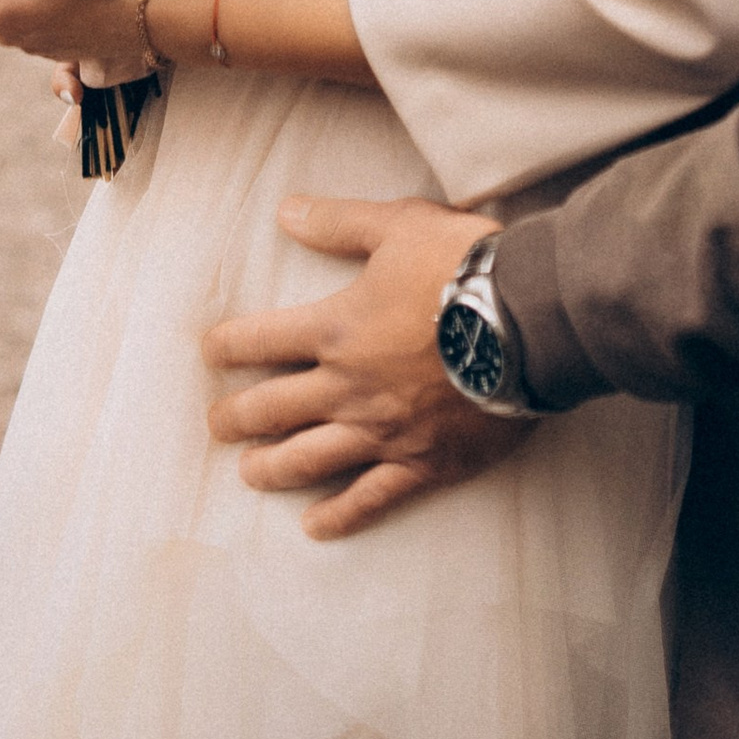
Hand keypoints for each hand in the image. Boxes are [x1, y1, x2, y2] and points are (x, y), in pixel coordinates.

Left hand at [202, 194, 527, 537]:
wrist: (528, 322)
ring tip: (249, 473)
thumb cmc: (462, 266)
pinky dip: (339, 515)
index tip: (210, 352)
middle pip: (274, 408)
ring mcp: (383, 431)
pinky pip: (370, 498)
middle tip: (216, 424)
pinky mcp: (422, 463)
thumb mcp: (397, 225)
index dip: (228, 346)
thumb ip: (339, 223)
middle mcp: (348, 386)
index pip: (261, 341)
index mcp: (336, 327)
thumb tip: (287, 212)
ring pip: (310, 459)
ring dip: (271, 468)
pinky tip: (314, 526)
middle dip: (236, 417)